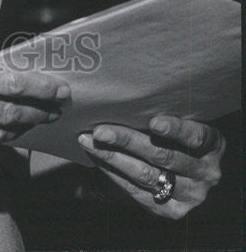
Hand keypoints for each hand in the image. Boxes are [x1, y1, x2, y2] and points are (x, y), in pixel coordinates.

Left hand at [78, 116, 224, 218]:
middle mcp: (207, 172)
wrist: (189, 175)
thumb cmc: (178, 138)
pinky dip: (114, 175)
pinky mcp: (173, 211)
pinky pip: (138, 193)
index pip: (196, 137)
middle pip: (164, 156)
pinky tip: (98, 160)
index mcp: (213, 145)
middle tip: (100, 130)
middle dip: (128, 141)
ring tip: (89, 142)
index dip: (175, 129)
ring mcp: (191, 195)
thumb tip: (136, 92)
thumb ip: (163, 114)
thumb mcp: (182, 124)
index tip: (153, 122)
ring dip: (113, 158)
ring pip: (148, 175)